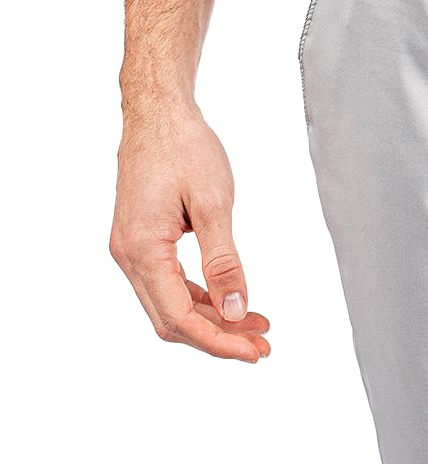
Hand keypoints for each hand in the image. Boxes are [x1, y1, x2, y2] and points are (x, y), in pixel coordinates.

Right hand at [110, 97, 269, 361]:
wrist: (159, 112)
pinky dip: (202, 299)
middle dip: (219, 338)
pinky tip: (233, 302)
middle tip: (263, 346)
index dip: (219, 341)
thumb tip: (236, 308)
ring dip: (214, 321)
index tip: (254, 351)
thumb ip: (224, 262)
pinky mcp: (143, 241)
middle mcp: (129, 254)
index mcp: (142, 248)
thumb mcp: (214, 205)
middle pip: (173, 320)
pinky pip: (170, 285)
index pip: (180, 316)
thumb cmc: (183, 147)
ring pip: (171, 305)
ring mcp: (132, 249)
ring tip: (257, 327)